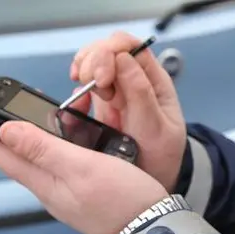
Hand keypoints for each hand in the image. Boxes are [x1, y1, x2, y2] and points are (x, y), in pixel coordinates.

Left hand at [0, 95, 167, 233]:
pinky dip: (54, 140)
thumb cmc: (122, 203)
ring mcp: (63, 190)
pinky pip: (57, 161)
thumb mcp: (80, 167)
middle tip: (2, 100)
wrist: (153, 231)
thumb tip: (5, 131)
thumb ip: (42, 148)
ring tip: (34, 109)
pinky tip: (66, 132)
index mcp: (42, 181)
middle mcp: (47, 187)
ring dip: (29, 131)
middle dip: (2, 125)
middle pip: (13, 153)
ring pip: (35, 156)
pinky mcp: (79, 190)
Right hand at [70, 32, 186, 191]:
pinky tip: (76, 103)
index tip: (101, 78)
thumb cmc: (160, 158)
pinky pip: (83, 90)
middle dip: (92, 62)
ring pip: (92, 65)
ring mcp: (115, 94)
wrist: (150, 186)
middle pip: (106, 50)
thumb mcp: (156, 129)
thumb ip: (141, 94)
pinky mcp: (99, 108)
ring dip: (82, 72)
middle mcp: (133, 82)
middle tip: (90, 84)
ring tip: (82, 92)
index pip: (130, 47)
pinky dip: (74, 92)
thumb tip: (123, 60)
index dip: (111, 52)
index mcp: (153, 81)